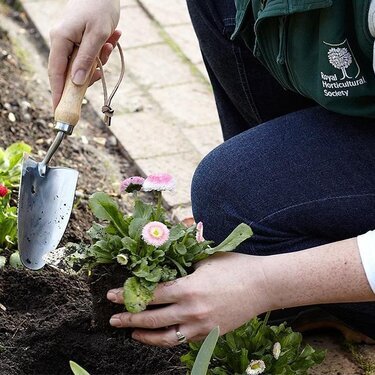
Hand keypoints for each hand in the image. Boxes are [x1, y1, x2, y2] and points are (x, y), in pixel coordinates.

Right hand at [48, 0, 120, 108]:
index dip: (59, 93)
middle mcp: (62, 42)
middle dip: (90, 74)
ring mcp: (70, 42)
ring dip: (100, 62)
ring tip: (110, 44)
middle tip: (102, 68)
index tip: (60, 111)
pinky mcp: (80, 42)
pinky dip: (102, 55)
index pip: (56, 73)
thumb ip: (86, 59)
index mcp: (61, 40)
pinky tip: (112, 41)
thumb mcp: (97, 35)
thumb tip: (77, 83)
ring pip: (83, 66)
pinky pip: (89, 57)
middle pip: (71, 73)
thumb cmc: (100, 7)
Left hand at [106, 253, 270, 346]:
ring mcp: (201, 326)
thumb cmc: (234, 267)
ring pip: (164, 337)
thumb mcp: (204, 259)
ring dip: (143, 335)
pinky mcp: (209, 334)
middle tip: (112, 318)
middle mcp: (191, 310)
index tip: (111, 296)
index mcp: (188, 288)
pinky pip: (182, 340)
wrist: (262, 285)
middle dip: (128, 318)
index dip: (127, 296)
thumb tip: (160, 262)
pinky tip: (157, 337)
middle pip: (151, 319)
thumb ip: (181, 264)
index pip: (150, 295)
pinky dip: (165, 340)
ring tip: (130, 332)